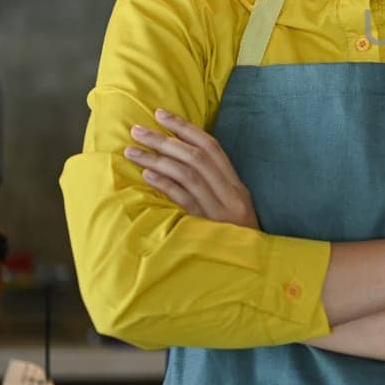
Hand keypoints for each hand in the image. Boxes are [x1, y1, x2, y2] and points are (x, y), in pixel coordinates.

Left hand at [123, 109, 258, 229]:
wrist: (253, 270)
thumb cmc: (236, 240)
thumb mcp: (232, 210)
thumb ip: (214, 189)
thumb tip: (181, 164)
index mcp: (236, 187)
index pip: (212, 148)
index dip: (186, 128)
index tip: (161, 114)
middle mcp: (230, 194)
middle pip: (196, 157)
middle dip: (164, 140)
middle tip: (137, 129)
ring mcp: (219, 210)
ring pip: (188, 175)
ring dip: (158, 159)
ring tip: (132, 151)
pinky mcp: (206, 226)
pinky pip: (185, 200)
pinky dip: (166, 184)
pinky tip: (147, 175)